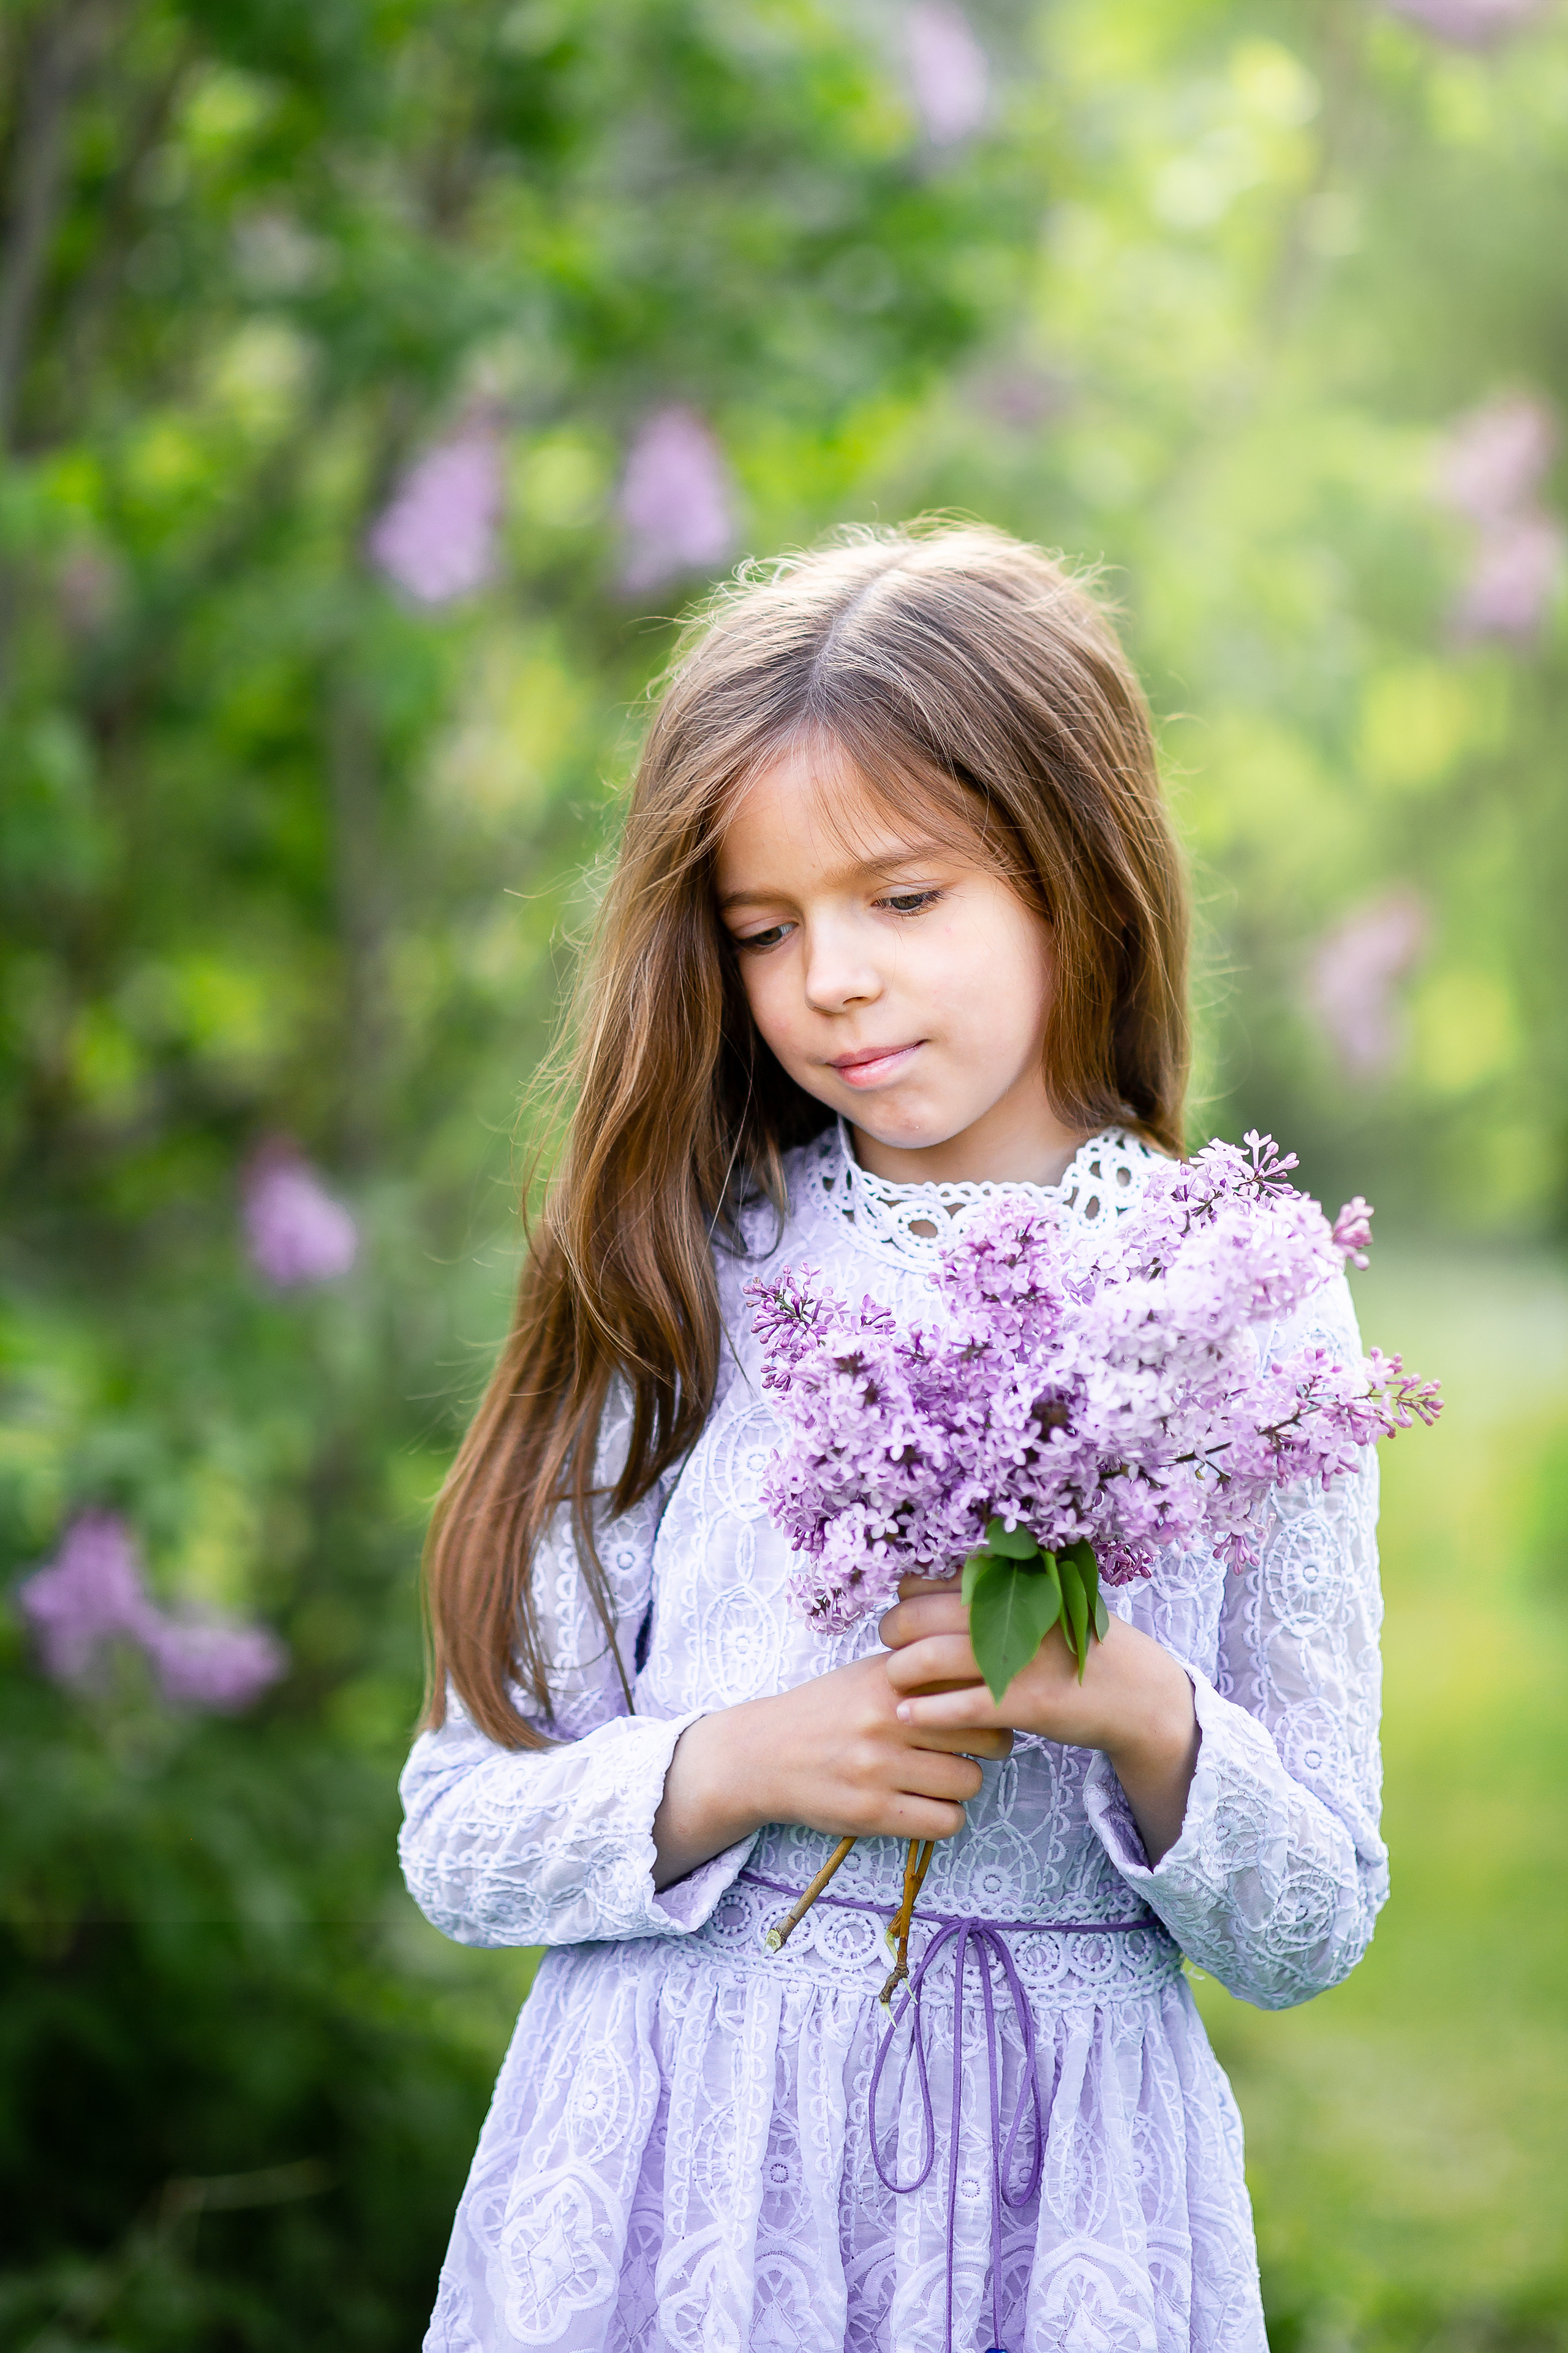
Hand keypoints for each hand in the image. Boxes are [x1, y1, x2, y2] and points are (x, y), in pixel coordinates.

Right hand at [652, 1649, 1012, 1889]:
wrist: (762, 1755)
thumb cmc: (825, 1711)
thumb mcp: (868, 1674)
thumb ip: (922, 1669)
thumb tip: (989, 1670)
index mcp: (890, 1677)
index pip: (973, 1685)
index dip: (988, 1699)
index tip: (983, 1707)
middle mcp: (886, 1719)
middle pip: (985, 1735)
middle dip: (987, 1744)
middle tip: (970, 1747)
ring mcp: (878, 1768)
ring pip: (969, 1782)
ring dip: (962, 1784)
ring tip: (939, 1777)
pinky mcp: (871, 1813)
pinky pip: (945, 1822)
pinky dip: (944, 1817)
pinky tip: (925, 1805)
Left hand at [878, 1575, 1199, 1863]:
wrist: (1137, 1692)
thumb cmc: (1077, 1644)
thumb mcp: (1045, 1601)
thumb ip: (996, 1590)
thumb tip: (924, 1584)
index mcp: (1018, 1580)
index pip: (936, 1577)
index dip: (908, 1594)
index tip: (902, 1607)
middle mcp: (1018, 1609)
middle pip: (924, 1614)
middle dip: (894, 1629)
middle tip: (888, 1643)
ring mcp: (1024, 1656)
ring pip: (934, 1658)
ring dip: (900, 1669)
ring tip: (892, 1679)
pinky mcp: (1030, 1702)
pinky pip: (962, 1706)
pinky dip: (925, 1710)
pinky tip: (905, 1714)